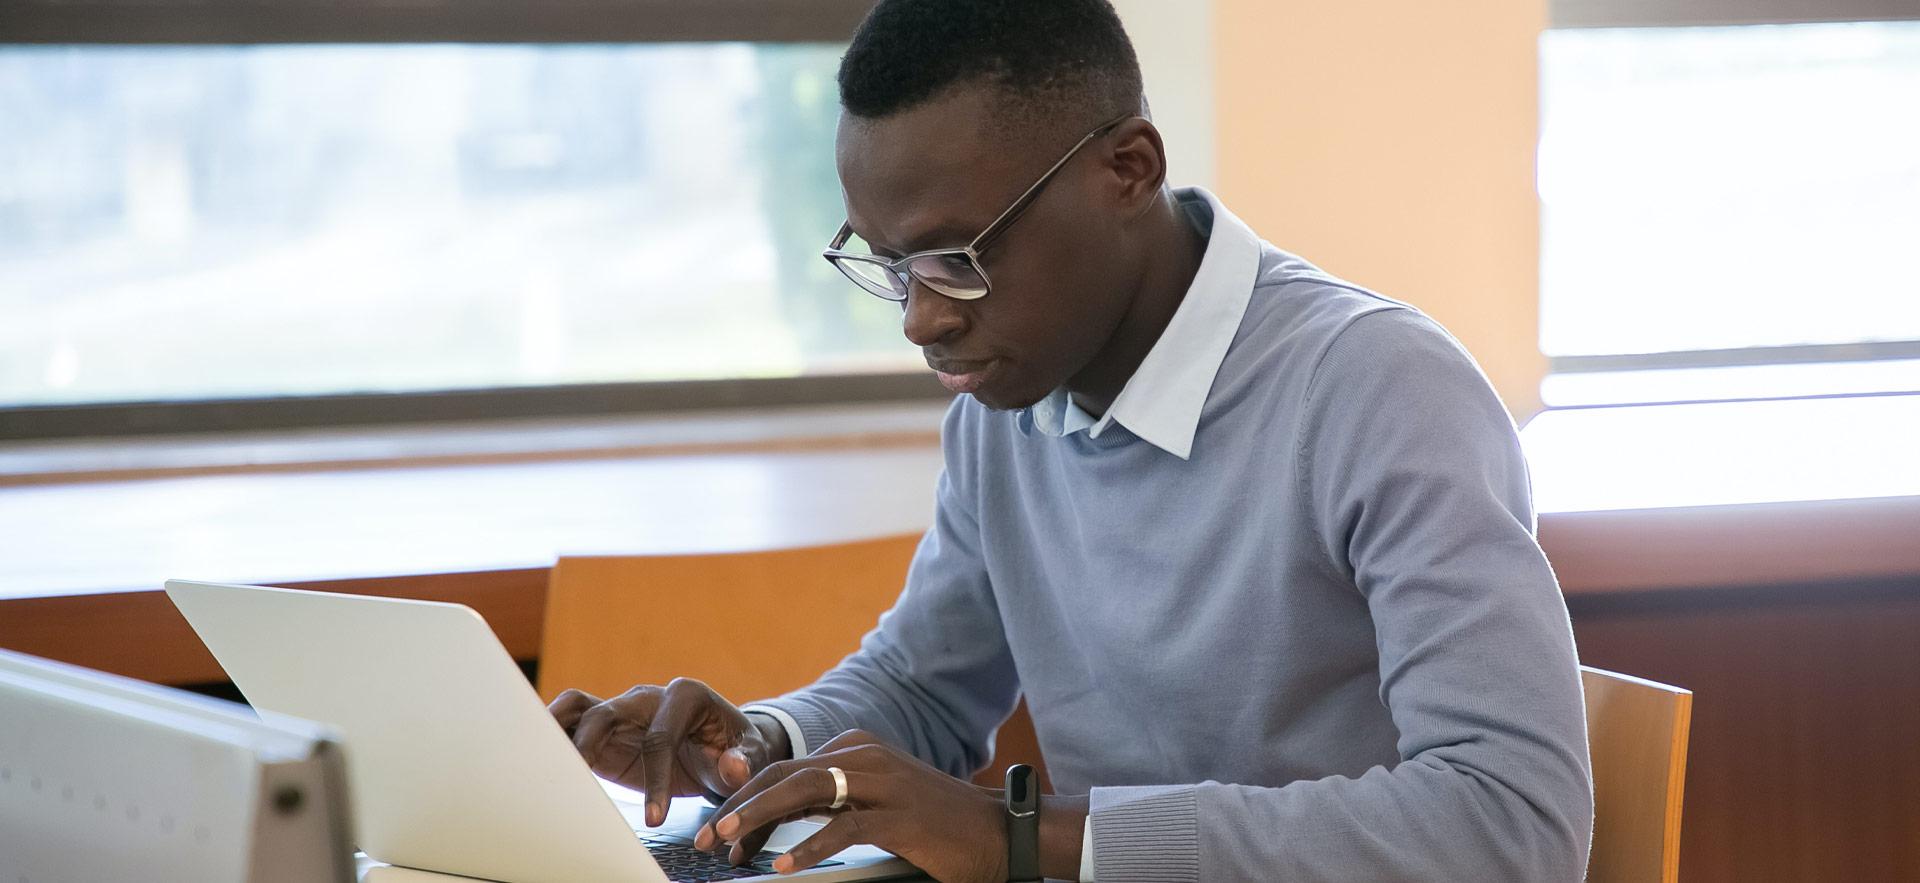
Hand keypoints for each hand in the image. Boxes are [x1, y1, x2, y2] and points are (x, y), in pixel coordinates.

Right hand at [547, 678, 790, 825]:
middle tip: (575, 780)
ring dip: (556, 728)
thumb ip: (742, 762)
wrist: (726, 748)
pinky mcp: (605, 731)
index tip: (656, 817)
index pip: (661, 736)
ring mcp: (623, 711)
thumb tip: (732, 766)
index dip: (657, 778)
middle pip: (608, 712)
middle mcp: (649, 697)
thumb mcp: (751, 756)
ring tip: (536, 756)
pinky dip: (552, 736)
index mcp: (686, 696)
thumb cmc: (738, 750)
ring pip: (579, 707)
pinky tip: (537, 759)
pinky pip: (571, 724)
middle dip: (590, 745)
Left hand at [693, 730, 1007, 882]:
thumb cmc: (933, 823)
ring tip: (728, 842)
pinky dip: (808, 846)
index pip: (785, 767)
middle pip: (786, 774)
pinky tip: (783, 863)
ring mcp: (883, 783)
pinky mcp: (899, 816)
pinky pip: (843, 827)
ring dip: (759, 818)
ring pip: (805, 791)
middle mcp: (865, 756)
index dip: (745, 796)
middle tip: (705, 836)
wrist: (997, 831)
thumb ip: (830, 802)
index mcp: (856, 748)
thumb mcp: (874, 801)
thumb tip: (772, 823)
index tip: (717, 829)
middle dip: (739, 804)